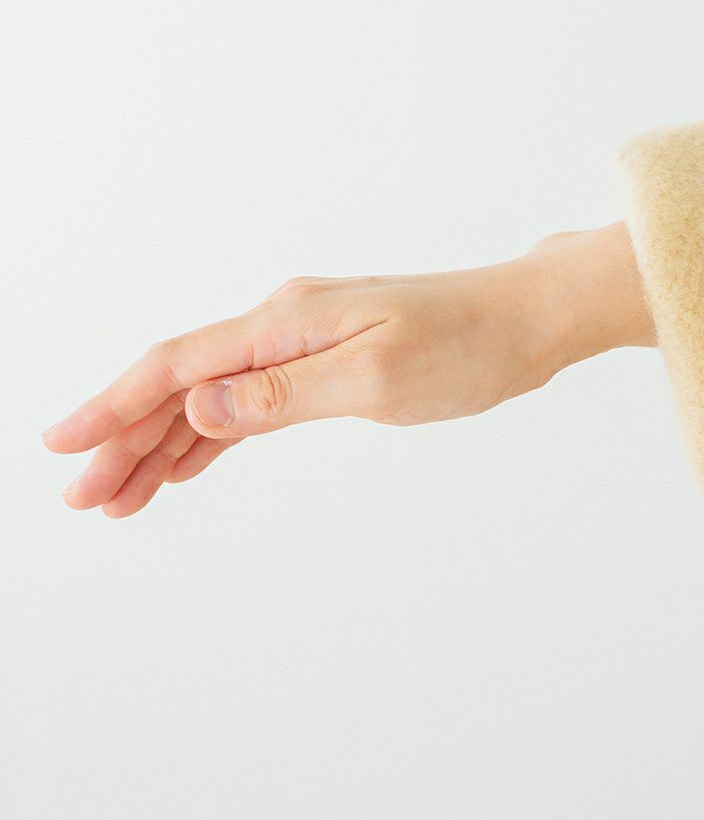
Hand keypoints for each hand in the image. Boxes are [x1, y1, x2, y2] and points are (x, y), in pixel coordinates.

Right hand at [42, 222, 653, 517]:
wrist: (525, 321)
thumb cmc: (467, 345)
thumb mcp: (376, 377)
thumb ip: (284, 396)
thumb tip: (199, 409)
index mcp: (287, 321)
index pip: (178, 366)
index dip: (115, 406)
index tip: (63, 447)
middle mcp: (286, 325)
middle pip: (183, 385)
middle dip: (128, 439)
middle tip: (83, 498)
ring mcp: (306, 344)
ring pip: (213, 398)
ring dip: (164, 445)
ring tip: (120, 496)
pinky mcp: (330, 362)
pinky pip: (253, 403)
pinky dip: (214, 438)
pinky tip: (189, 465)